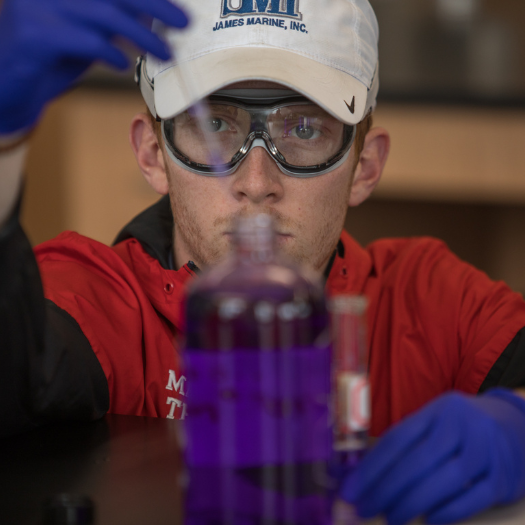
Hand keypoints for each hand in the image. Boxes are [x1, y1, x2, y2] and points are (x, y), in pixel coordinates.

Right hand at [0, 0, 187, 133]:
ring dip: (142, 35)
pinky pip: (85, 41)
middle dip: (155, 4)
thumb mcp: (89, 30)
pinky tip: (123, 65)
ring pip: (104, 14)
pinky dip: (111, 53)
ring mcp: (36, 5)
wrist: (11, 84)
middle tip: (184, 23)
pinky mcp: (34, 35)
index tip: (179, 6)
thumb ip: (115, 18)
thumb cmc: (54, 54)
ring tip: (165, 53)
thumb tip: (156, 11)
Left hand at [341, 389, 524, 524]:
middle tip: (365, 509)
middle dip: (386, 489)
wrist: (513, 426)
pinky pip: (473, 498)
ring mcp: (485, 450)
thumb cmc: (458, 429)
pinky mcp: (503, 476)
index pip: (398, 438)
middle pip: (418, 460)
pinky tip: (428, 521)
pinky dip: (448, 512)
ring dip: (413, 503)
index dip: (372, 466)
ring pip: (444, 480)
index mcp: (436, 410)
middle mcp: (460, 426)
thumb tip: (363, 478)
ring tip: (392, 518)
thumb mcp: (433, 422)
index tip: (351, 489)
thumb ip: (404, 445)